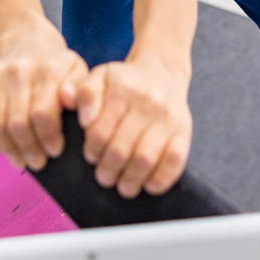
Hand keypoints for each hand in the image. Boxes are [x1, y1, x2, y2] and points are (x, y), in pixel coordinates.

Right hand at [0, 36, 87, 170]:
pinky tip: (7, 148)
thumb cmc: (58, 66)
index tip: (55, 151)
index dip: (48, 137)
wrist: (29, 41)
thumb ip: (80, 94)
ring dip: (11, 149)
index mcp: (48, 69)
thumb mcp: (77, 72)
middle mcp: (19, 71)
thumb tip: (77, 112)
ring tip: (24, 160)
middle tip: (39, 162)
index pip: (43, 113)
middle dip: (30, 149)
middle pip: (19, 123)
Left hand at [64, 55, 191, 197]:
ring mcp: (168, 116)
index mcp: (123, 88)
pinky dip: (160, 178)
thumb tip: (74, 107)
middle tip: (104, 177)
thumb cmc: (124, 82)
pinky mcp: (184, 129)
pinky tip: (149, 185)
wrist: (162, 72)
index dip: (92, 151)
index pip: (99, 131)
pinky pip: (174, 160)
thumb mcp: (99, 77)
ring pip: (145, 159)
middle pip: (121, 150)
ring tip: (123, 186)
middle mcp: (148, 101)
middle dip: (108, 171)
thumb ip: (83, 92)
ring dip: (131, 180)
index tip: (91, 156)